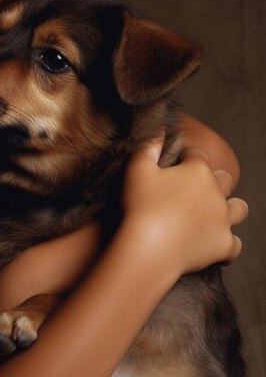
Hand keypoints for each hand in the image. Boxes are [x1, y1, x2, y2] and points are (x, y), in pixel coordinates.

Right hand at [121, 138, 246, 276]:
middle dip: (211, 179)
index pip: (197, 154)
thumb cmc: (141, 205)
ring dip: (230, 207)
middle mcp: (217, 193)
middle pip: (224, 179)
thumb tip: (158, 129)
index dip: (185, 155)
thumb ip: (149, 147)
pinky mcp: (224, 246)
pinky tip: (212, 241)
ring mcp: (223, 220)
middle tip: (190, 187)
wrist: (150, 247)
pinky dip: (225, 242)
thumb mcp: (137, 169)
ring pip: (239, 209)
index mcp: (198, 171)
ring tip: (213, 211)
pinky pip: (234, 243)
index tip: (174, 161)